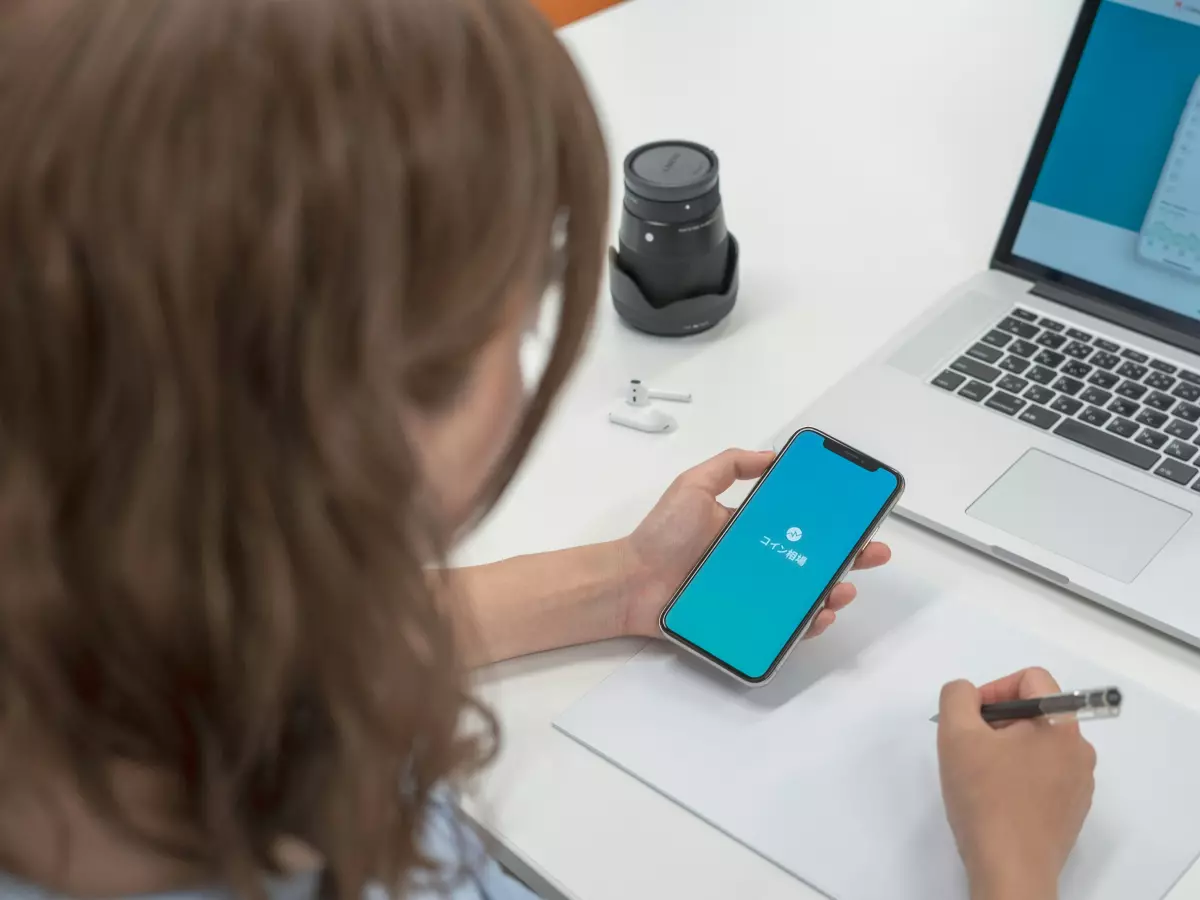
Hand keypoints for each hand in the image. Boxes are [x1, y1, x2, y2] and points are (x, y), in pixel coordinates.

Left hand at [617, 448, 891, 638]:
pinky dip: (808, 622)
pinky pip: (786, 625)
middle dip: (850, 555)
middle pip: (815, 558)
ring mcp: (756, 593)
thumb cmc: (659, 536)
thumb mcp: (693, 486)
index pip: (802, 519)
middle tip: (871, 551)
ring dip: (834, 589)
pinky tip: (820, 613)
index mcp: (751, 527)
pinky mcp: (748, 621)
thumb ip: (730, 465)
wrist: (631, 583)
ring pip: (807, 593)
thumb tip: (773, 455)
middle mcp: (759, 560)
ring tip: (842, 586)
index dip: (833, 517)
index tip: (858, 511)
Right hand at [938, 668, 1096, 899]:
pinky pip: (1044, 776)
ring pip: (1038, 745)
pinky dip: (1018, 776)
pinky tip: (996, 799)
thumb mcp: (956, 734)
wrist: (1011, 871)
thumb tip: (968, 694)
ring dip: (1006, 750)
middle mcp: (1080, 750)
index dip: (994, 688)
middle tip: (968, 747)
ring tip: (979, 775)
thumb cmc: (986, 798)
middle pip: (1035, 712)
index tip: (970, 718)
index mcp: (1062, 725)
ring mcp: (1080, 784)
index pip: (1031, 679)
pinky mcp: (1072, 811)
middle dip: (997, 722)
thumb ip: (958, 696)